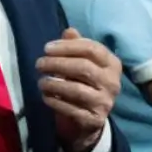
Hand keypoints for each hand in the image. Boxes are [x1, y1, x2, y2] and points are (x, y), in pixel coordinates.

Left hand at [36, 28, 121, 151]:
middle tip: (39, 64)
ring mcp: (105, 102)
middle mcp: (113, 82)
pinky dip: (55, 102)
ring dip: (53, 84)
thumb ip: (76, 46)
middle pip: (83, 67)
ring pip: (76, 89)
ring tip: (40, 82)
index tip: (46, 48)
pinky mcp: (94, 120)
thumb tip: (69, 31)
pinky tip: (45, 96)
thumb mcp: (82, 62)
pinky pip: (71, 109)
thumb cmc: (84, 82)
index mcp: (112, 64)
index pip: (91, 48)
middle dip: (57, 63)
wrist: (90, 119)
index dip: (67, 46)